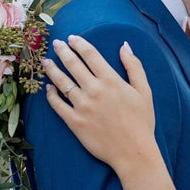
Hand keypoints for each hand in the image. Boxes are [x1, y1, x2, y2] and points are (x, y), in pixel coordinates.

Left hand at [44, 36, 155, 173]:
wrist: (133, 152)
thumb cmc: (141, 122)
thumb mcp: (144, 91)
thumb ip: (134, 66)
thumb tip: (124, 45)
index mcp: (111, 80)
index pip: (90, 55)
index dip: (79, 43)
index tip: (71, 38)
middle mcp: (94, 90)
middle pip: (73, 64)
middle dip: (62, 51)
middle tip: (55, 43)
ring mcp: (82, 106)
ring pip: (61, 82)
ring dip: (52, 69)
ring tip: (45, 61)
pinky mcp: (74, 121)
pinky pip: (57, 104)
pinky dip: (51, 94)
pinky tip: (48, 88)